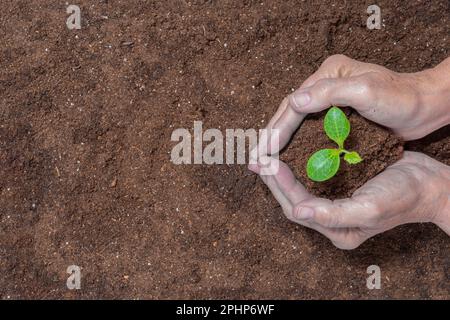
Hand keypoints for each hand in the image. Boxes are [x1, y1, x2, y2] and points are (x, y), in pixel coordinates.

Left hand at [250, 152, 449, 248]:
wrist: (431, 183)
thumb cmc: (404, 197)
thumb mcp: (370, 209)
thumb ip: (332, 216)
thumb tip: (297, 213)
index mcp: (337, 230)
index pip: (296, 207)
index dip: (280, 186)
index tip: (267, 163)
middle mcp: (332, 219)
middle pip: (292, 199)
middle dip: (273, 179)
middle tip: (257, 157)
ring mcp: (335, 202)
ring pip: (300, 186)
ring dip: (282, 170)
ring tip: (266, 152)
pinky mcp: (340, 186)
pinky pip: (312, 175)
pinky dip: (299, 162)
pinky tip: (290, 148)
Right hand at [257, 55, 449, 160]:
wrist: (426, 106)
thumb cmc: (401, 97)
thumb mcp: (368, 92)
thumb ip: (330, 93)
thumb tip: (293, 100)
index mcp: (328, 74)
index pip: (293, 105)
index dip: (276, 130)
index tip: (263, 152)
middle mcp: (325, 85)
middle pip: (289, 113)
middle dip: (271, 138)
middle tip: (254, 162)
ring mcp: (330, 100)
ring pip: (296, 123)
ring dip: (280, 143)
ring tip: (264, 163)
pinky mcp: (337, 115)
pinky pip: (309, 131)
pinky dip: (296, 145)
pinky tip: (288, 159)